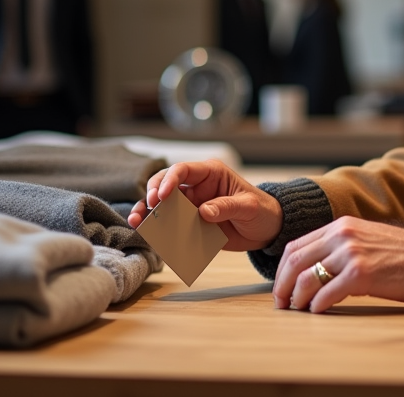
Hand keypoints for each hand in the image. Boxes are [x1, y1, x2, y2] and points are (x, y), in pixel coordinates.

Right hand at [128, 161, 282, 251]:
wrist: (267, 230)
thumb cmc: (262, 211)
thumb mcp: (249, 207)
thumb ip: (227, 207)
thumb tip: (203, 212)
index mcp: (211, 173)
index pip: (183, 170)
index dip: (168, 180)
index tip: (161, 196)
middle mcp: (197, 187)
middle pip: (166, 184)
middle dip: (153, 194)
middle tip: (148, 208)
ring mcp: (192, 205)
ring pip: (163, 205)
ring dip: (147, 212)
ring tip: (136, 221)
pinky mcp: (191, 223)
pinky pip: (170, 225)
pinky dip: (157, 229)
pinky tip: (147, 234)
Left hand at [273, 216, 403, 312]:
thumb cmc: (400, 254)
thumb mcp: (365, 238)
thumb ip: (339, 246)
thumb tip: (313, 268)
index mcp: (340, 226)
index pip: (296, 246)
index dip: (281, 270)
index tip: (280, 287)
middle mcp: (342, 235)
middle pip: (295, 261)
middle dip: (282, 286)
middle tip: (282, 304)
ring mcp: (351, 254)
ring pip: (307, 278)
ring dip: (297, 298)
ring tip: (298, 310)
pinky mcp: (361, 274)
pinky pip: (326, 293)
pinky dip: (317, 305)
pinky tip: (318, 311)